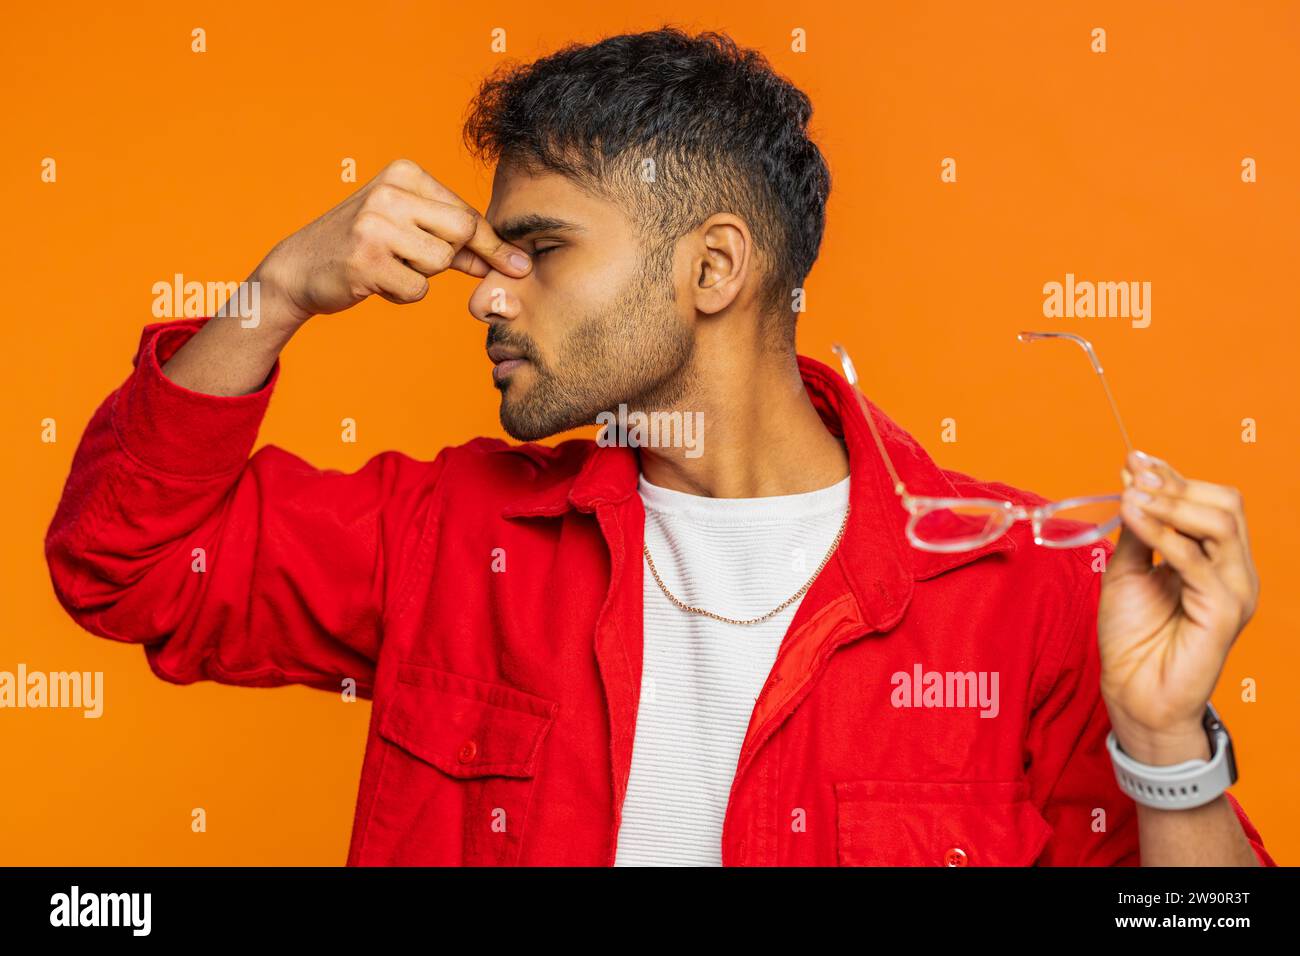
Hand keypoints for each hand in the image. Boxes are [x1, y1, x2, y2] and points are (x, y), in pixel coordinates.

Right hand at [252, 158, 530, 326]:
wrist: (298, 269)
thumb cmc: (362, 248)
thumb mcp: (408, 231)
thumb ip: (457, 244)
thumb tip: (510, 263)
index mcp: (403, 173)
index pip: (466, 212)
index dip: (491, 244)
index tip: (518, 264)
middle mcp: (390, 191)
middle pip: (462, 232)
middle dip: (455, 258)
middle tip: (419, 262)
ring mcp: (376, 224)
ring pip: (440, 262)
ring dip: (420, 275)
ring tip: (387, 266)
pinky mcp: (367, 259)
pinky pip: (417, 289)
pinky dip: (402, 295)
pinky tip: (375, 281)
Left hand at [1097, 450, 1259, 764]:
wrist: (1133, 690)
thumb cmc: (1132, 636)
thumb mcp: (1128, 569)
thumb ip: (1139, 530)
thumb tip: (1134, 485)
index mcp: (1216, 558)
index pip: (1210, 501)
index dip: (1173, 477)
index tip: (1135, 460)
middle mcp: (1233, 571)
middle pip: (1224, 504)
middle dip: (1175, 483)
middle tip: (1133, 475)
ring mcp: (1234, 590)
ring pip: (1220, 523)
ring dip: (1170, 502)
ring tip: (1131, 496)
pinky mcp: (1224, 612)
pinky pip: (1197, 561)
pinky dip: (1163, 532)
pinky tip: (1134, 517)